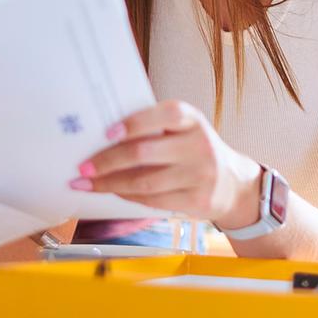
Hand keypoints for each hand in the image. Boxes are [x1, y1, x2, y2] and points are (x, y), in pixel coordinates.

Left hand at [72, 101, 260, 227]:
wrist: (233, 183)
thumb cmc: (194, 150)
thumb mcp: (184, 130)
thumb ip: (154, 128)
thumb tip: (102, 136)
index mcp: (193, 120)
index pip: (166, 115)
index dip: (136, 123)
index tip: (108, 132)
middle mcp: (199, 146)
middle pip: (145, 153)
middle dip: (108, 161)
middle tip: (84, 166)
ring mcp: (200, 176)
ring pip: (144, 182)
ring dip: (110, 184)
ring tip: (88, 183)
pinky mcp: (197, 201)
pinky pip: (153, 200)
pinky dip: (127, 196)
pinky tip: (113, 191)